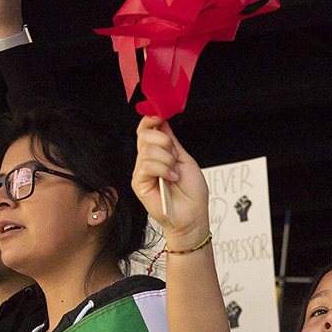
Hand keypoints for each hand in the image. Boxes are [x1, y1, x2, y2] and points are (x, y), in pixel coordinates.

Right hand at [133, 118, 211, 245]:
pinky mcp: (138, 183)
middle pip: (145, 135)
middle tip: (175, 157)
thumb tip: (162, 122)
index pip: (146, 130)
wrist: (192, 216)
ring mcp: (142, 172)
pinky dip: (163, 169)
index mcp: (158, 153)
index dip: (151, 119)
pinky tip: (171, 178)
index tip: (160, 115)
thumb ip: (172, 142)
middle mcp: (147, 161)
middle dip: (165, 142)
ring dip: (167, 160)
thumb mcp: (185, 159)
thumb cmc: (192, 193)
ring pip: (147, 150)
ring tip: (175, 174)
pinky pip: (146, 165)